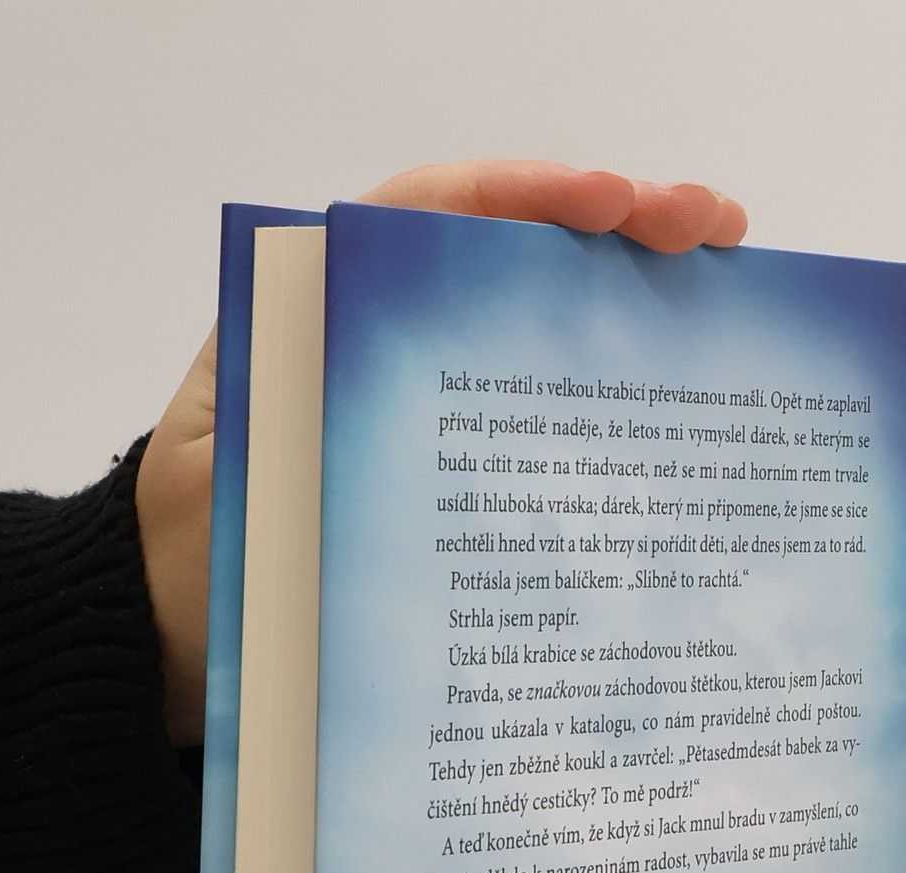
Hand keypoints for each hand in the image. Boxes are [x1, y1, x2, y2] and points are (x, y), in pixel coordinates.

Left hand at [138, 162, 747, 745]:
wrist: (177, 643)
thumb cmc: (197, 564)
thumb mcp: (233, 485)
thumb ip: (293, 422)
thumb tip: (389, 384)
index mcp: (319, 313)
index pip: (431, 212)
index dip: (526, 196)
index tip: (614, 205)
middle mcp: (381, 339)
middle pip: (508, 250)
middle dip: (618, 223)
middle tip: (714, 227)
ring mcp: (424, 402)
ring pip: (539, 321)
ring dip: (633, 294)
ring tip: (729, 276)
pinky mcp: (450, 470)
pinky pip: (536, 410)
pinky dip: (609, 388)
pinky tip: (681, 384)